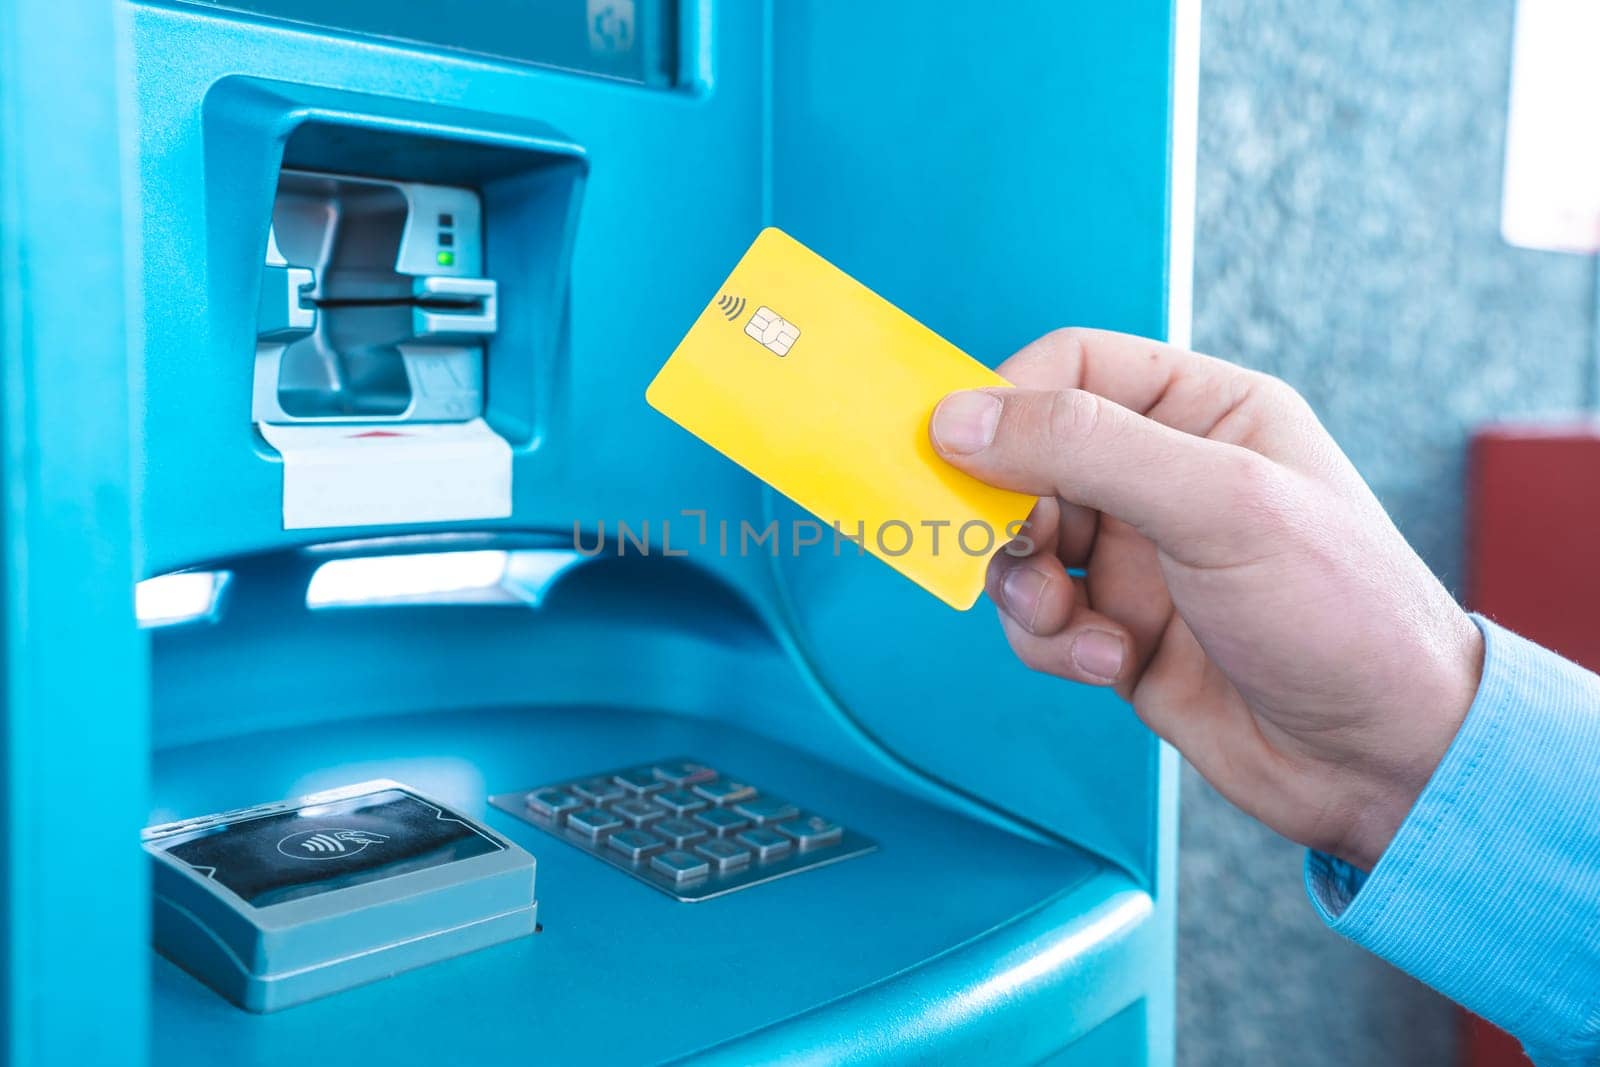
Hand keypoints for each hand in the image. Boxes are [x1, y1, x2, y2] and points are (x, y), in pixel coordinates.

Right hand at [930, 328, 1483, 869]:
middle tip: (1020, 554)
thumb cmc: (1341, 612)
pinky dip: (1055, 645)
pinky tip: (1114, 664)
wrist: (1385, 761)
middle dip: (1009, 514)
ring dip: (1025, 590)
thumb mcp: (1217, 505)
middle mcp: (1164, 475)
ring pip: (1019, 547)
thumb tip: (959, 418)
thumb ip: (1085, 447)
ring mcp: (1138, 557)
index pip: (1072, 367)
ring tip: (1073, 625)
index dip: (1007, 401)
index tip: (957, 452)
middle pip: (1027, 460)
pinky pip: (1038, 622)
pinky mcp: (1119, 630)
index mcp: (1204, 411)